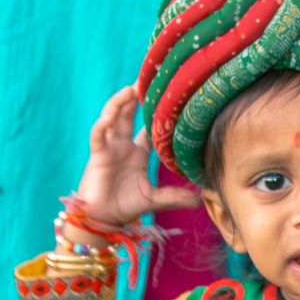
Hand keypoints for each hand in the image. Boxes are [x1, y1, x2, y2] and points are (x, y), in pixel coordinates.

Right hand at [74, 86, 200, 229]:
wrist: (104, 220)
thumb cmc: (126, 207)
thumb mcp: (156, 200)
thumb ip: (177, 197)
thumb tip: (203, 199)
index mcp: (138, 152)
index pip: (149, 127)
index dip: (156, 113)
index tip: (168, 97)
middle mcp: (123, 145)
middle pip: (130, 114)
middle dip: (137, 97)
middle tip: (149, 78)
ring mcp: (109, 147)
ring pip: (113, 118)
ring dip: (121, 103)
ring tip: (132, 88)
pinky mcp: (97, 154)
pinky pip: (98, 134)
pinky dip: (103, 124)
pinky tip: (111, 116)